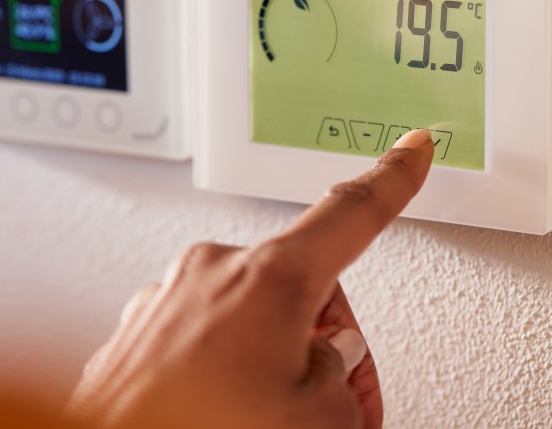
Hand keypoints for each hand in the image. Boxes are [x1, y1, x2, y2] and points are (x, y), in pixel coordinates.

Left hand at [66, 129, 434, 428]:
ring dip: (276, 360)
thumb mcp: (319, 419)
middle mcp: (215, 271)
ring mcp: (170, 297)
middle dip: (329, 342)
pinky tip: (230, 412)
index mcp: (270, 276)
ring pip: (252, 315)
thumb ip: (341, 377)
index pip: (351, 213)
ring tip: (275, 417)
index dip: (393, 179)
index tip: (411, 149)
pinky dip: (228, 369)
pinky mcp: (139, 330)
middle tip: (342, 405)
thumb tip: (321, 365)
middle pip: (304, 285)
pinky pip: (206, 335)